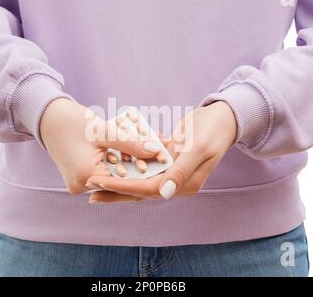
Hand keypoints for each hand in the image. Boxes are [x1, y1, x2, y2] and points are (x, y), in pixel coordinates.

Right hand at [40, 98, 160, 193]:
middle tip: (158, 156)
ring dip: (128, 165)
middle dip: (138, 167)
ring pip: (112, 177)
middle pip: (118, 179)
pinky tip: (131, 154)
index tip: (162, 160)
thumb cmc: (73, 122)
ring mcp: (79, 184)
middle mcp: (81, 186)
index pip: (123, 179)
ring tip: (148, 154)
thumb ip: (130, 143)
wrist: (48, 119)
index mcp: (86, 176)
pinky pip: (104, 173)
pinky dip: (116, 164)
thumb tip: (155, 150)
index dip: (144, 169)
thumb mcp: (104, 131)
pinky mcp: (80, 179)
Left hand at [86, 101, 236, 202]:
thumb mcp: (197, 148)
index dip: (123, 187)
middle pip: (141, 190)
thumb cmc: (212, 131)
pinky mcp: (168, 162)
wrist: (222, 118)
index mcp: (184, 184)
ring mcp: (172, 173)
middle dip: (115, 190)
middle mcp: (176, 183)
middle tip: (90, 189)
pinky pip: (145, 166)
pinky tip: (112, 162)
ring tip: (96, 180)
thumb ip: (181, 171)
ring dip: (120, 179)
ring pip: (140, 179)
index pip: (148, 190)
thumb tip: (163, 194)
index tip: (100, 183)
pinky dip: (130, 164)